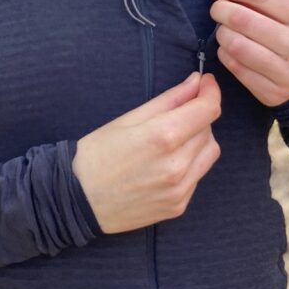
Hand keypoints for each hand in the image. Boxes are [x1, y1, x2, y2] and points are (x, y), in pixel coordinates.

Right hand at [72, 72, 221, 233]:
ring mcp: (180, 189)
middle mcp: (177, 165)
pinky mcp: (178, 206)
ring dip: (197, 141)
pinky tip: (164, 166)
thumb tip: (196, 82)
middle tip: (174, 116)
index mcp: (164, 136)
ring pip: (209, 153)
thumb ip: (169, 100)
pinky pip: (197, 176)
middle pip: (209, 130)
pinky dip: (189, 165)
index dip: (210, 92)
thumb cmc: (96, 155)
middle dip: (197, 117)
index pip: (208, 110)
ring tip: (171, 143)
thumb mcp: (128, 119)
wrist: (78, 200)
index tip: (205, 84)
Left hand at [208, 0, 288, 106]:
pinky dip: (225, 54)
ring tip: (223, 29)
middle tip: (217, 9)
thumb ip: (278, 4)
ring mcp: (286, 72)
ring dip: (221, 33)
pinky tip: (228, 48)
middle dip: (220, 10)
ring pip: (235, 45)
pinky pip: (236, 68)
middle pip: (242, 19)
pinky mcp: (273, 93)